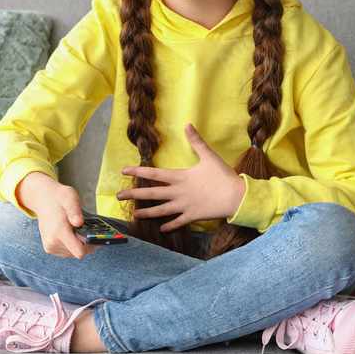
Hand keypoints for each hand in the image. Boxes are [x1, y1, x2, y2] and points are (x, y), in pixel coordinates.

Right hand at [16, 172, 99, 258]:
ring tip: (82, 231)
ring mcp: (50, 246)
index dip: (90, 245)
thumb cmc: (59, 197)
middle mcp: (52, 242)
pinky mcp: (49, 247)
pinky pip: (67, 252)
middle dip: (87, 244)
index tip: (95, 236)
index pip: (79, 250)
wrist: (43, 199)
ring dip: (80, 245)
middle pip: (78, 253)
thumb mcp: (70, 198)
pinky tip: (74, 234)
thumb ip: (75, 211)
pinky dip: (73, 246)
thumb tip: (79, 222)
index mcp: (59, 231)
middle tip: (91, 231)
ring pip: (73, 254)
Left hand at [117, 123, 246, 231]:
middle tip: (119, 196)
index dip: (138, 172)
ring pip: (162, 211)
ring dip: (147, 213)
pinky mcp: (193, 216)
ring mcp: (184, 206)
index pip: (154, 174)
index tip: (123, 171)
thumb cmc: (223, 176)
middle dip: (134, 195)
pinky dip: (169, 225)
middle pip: (152, 194)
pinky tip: (161, 228)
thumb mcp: (209, 156)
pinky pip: (178, 222)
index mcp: (180, 177)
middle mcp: (178, 193)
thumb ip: (196, 141)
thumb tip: (187, 125)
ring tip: (135, 214)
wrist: (235, 197)